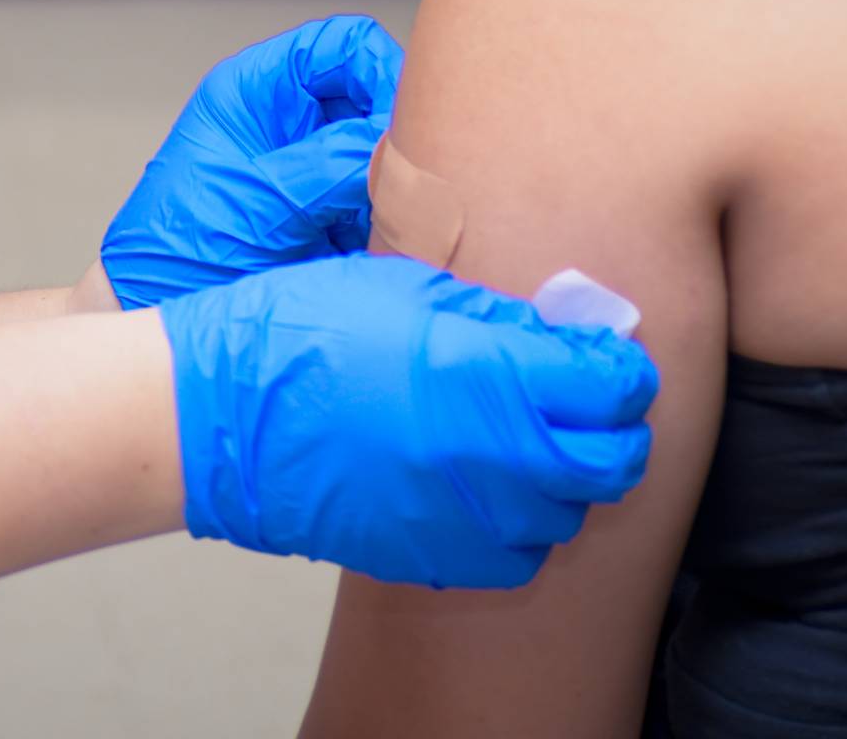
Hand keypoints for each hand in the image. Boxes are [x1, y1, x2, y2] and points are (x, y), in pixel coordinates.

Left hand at [100, 14, 402, 310]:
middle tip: (405, 176)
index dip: (380, 71)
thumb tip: (392, 140)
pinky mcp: (330, 215)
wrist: (158, 317)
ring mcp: (311, 167)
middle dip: (394, 135)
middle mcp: (289, 121)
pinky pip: (381, 202)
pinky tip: (378, 248)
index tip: (403, 121)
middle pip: (372, 98)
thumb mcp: (255, 204)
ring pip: (383, 152)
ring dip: (395, 185)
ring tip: (387, 221)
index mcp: (257, 91)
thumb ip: (325, 166)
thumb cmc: (176, 254)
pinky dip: (391, 222)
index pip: (341, 46)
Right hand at [156, 253, 655, 589]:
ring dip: (567, 478)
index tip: (607, 355)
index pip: (611, 386)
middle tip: (593, 401)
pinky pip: (517, 557)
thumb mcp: (408, 288)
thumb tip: (565, 334)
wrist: (224, 417)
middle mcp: (492, 458)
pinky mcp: (433, 556)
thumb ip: (499, 316)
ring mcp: (464, 517)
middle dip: (616, 428)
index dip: (621, 368)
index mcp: (489, 377)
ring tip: (532, 440)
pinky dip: (521, 526)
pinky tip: (491, 487)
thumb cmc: (303, 333)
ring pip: (569, 516)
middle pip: (611, 462)